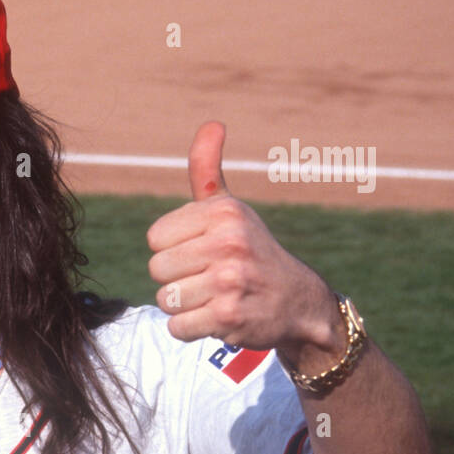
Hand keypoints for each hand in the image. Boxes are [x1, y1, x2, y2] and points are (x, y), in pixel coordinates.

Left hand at [145, 121, 339, 357]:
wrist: (298, 302)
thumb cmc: (250, 251)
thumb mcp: (230, 208)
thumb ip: (208, 171)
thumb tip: (212, 124)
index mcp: (223, 212)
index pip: (155, 238)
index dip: (173, 250)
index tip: (202, 252)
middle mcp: (228, 242)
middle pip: (157, 270)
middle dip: (177, 279)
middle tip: (210, 277)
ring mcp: (229, 281)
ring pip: (165, 300)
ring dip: (185, 306)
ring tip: (214, 297)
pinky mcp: (228, 316)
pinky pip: (177, 327)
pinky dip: (192, 329)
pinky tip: (217, 317)